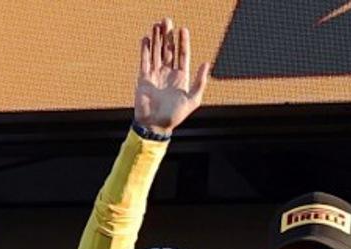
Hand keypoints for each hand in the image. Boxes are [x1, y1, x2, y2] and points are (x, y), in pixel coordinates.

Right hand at [135, 18, 209, 133]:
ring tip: (157, 25)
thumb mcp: (193, 100)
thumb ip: (200, 81)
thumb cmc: (175, 116)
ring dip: (157, 39)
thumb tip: (206, 63)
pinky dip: (145, 50)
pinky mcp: (144, 78)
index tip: (183, 29)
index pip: (182, 55)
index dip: (183, 42)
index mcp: (181, 78)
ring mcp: (156, 75)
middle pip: (169, 50)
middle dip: (168, 35)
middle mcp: (168, 74)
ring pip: (156, 52)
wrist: (155, 126)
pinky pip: (144, 61)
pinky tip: (146, 39)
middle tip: (167, 20)